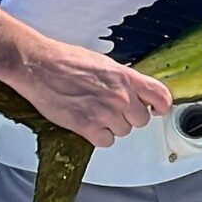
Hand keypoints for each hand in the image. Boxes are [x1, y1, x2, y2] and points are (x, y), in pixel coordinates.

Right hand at [1, 35, 172, 144]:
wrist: (39, 66)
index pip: (160, 96)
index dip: (162, 106)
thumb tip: (131, 91)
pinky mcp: (87, 127)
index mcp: (125, 77)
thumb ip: (122, 79)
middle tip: (113, 109)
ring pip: (123, 131)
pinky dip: (98, 136)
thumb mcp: (103, 63)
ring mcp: (105, 113)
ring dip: (112, 126)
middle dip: (129, 117)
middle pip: (141, 120)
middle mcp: (119, 96)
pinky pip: (105, 141)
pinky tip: (88, 123)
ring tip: (94, 112)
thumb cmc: (65, 60)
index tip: (158, 110)